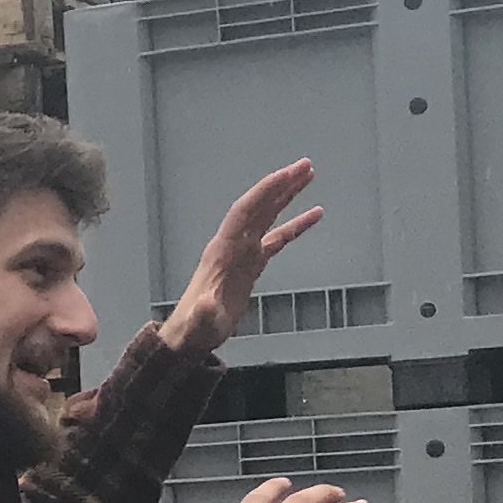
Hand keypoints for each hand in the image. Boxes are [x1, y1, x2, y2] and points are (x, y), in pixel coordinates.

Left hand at [164, 160, 322, 357]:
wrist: (190, 337)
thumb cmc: (194, 329)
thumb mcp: (199, 323)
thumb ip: (203, 313)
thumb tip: (206, 303)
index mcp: (221, 251)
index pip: (245, 212)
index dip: (265, 192)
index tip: (287, 174)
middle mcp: (232, 245)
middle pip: (258, 206)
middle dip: (280, 185)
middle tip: (305, 165)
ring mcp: (242, 253)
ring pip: (267, 216)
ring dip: (287, 196)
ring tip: (308, 176)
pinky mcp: (250, 265)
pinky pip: (277, 238)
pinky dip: (295, 225)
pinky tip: (313, 216)